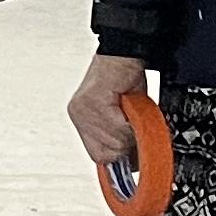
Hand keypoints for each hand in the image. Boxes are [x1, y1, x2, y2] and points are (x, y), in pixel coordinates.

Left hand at [67, 52, 148, 171]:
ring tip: (134, 112)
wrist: (125, 53)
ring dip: (132, 131)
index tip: (134, 155)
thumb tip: (134, 162)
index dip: (120, 158)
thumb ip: (122, 136)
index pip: (99, 156)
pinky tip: (131, 106)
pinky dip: (132, 121)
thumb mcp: (124, 114)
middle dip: (128, 144)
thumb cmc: (126, 79)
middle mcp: (79, 115)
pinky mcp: (93, 103)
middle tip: (137, 126)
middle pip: (107, 154)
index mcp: (83, 119)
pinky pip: (118, 128)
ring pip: (116, 143)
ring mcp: (83, 110)